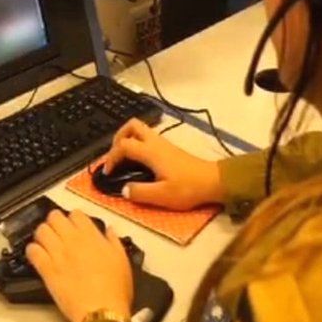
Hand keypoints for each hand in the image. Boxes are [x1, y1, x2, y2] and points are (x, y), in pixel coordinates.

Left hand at [26, 210, 132, 321]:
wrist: (100, 310)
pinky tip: (36, 254)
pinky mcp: (46, 269)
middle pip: (55, 217)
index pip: (76, 214)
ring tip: (45, 240)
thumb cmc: (114, 289)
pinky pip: (32, 252)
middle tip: (57, 228)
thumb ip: (114, 241)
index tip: (74, 222)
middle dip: (54, 220)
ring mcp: (57, 254)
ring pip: (41, 231)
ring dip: (42, 233)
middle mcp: (72, 240)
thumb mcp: (121, 260)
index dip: (74, 217)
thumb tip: (110, 230)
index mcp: (91, 236)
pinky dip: (32, 250)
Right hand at [104, 119, 223, 209]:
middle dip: (118, 137)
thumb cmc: (188, 188)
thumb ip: (140, 193)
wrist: (213, 181)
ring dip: (128, 139)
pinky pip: (148, 137)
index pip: (123, 145)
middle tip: (114, 155)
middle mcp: (156, 143)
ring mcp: (164, 143)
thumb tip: (124, 190)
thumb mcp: (162, 196)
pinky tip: (139, 162)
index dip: (111, 157)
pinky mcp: (169, 148)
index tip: (107, 172)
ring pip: (140, 129)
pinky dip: (137, 144)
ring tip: (123, 158)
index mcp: (151, 152)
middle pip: (132, 126)